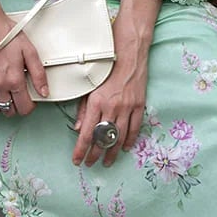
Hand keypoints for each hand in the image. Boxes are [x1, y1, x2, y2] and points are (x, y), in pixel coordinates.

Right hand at [0, 9, 49, 117]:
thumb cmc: (5, 33)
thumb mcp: (29, 51)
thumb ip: (38, 74)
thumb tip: (44, 91)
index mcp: (14, 78)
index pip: (24, 107)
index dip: (29, 107)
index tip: (29, 102)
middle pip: (9, 110)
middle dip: (15, 108)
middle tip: (17, 99)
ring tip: (3, 100)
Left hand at [72, 0, 159, 166]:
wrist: (130, 51)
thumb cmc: (107, 64)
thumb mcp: (90, 84)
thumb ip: (83, 107)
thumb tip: (79, 127)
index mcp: (96, 102)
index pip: (87, 133)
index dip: (81, 150)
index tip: (77, 160)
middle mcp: (112, 107)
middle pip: (103, 139)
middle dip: (95, 155)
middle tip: (90, 164)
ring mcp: (127, 107)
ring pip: (119, 137)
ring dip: (112, 153)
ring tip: (107, 162)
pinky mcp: (139, 105)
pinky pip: (135, 128)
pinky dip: (129, 140)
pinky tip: (124, 148)